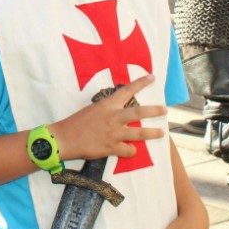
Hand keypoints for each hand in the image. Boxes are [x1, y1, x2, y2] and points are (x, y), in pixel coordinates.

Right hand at [51, 76, 166, 161]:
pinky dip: (131, 150)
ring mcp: (113, 133)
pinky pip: (128, 150)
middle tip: (164, 109)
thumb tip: (120, 110)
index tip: (152, 77)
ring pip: (139, 133)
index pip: (127, 91)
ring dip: (152, 133)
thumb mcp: (93, 109)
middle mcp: (113, 117)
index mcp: (107, 105)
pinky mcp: (111, 148)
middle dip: (154, 110)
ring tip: (161, 132)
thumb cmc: (76, 122)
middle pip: (139, 112)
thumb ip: (108, 110)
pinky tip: (130, 150)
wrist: (64, 138)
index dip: (141, 83)